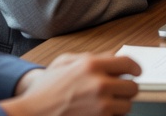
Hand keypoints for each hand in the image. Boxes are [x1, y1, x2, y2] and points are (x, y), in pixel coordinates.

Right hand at [3, 53, 139, 115]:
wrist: (30, 115)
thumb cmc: (44, 91)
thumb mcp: (63, 63)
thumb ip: (90, 57)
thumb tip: (112, 56)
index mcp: (91, 65)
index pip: (128, 63)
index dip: (135, 69)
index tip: (136, 73)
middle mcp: (99, 84)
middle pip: (132, 87)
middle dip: (125, 90)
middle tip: (116, 92)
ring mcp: (100, 105)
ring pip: (126, 106)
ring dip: (118, 106)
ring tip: (103, 105)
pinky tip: (96, 113)